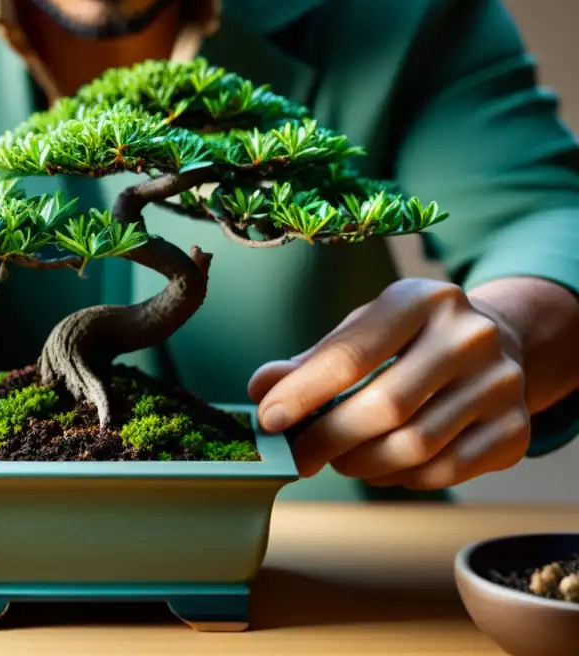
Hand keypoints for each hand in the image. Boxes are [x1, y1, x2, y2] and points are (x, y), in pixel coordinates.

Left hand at [248, 278, 529, 489]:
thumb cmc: (409, 340)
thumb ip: (310, 361)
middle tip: (298, 456)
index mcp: (421, 299)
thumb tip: (261, 387)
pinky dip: (401, 477)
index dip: (303, 393)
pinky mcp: (515, 429)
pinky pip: (444, 471)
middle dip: (328, 438)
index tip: (269, 420)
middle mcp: (469, 336)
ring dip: (361, 463)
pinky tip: (381, 465)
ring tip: (338, 458)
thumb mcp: (361, 331)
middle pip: (384, 406)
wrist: (498, 344)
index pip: (352, 354)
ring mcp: (500, 384)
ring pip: (414, 446)